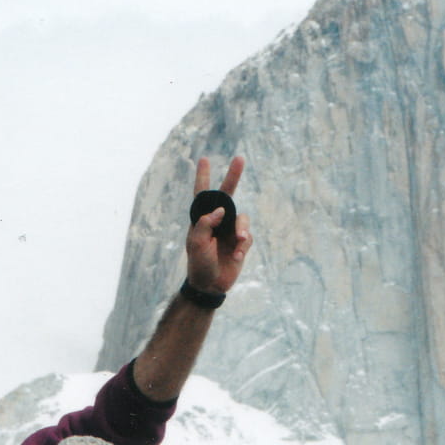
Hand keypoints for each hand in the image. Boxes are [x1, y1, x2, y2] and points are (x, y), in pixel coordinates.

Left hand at [184, 156, 251, 295]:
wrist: (211, 286)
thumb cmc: (199, 264)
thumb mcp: (196, 244)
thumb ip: (205, 224)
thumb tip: (220, 209)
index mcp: (201, 220)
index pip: (202, 194)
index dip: (203, 177)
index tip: (204, 159)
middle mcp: (217, 221)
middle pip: (227, 195)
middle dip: (233, 176)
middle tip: (239, 158)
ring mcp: (230, 231)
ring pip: (242, 218)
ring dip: (241, 229)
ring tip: (238, 242)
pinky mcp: (241, 243)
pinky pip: (247, 236)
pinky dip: (244, 244)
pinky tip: (237, 255)